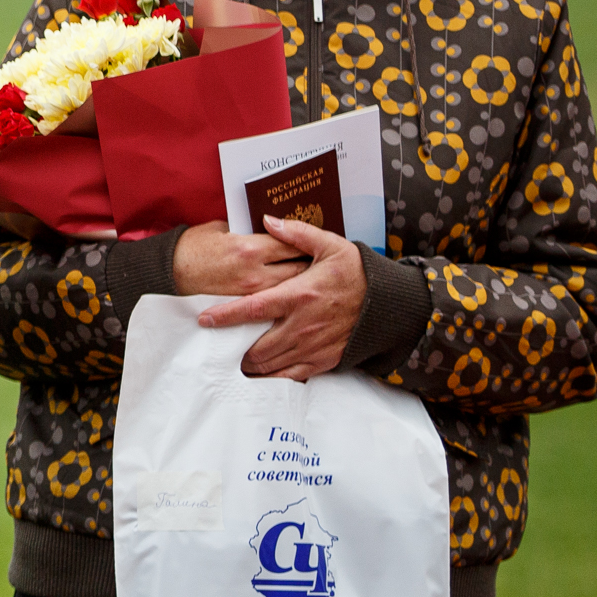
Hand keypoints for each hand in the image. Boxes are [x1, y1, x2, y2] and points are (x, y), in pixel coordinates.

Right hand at [171, 220, 307, 296]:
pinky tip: (291, 294)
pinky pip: (273, 302)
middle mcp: (256, 271)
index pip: (292, 243)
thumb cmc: (191, 248)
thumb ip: (247, 230)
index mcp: (250, 247)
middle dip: (312, 264)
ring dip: (302, 283)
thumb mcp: (220, 229)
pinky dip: (284, 297)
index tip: (314, 241)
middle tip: (322, 261)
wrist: (168, 274)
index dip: (306, 241)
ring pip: (290, 288)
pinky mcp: (244, 305)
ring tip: (312, 279)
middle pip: (298, 268)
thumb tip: (269, 228)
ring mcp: (251, 292)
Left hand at [198, 216, 366, 380]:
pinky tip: (266, 374)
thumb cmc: (358, 272)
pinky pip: (294, 375)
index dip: (225, 316)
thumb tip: (268, 220)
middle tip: (222, 348)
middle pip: (257, 347)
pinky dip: (276, 377)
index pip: (252, 308)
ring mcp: (314, 345)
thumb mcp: (330, 245)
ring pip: (273, 365)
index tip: (205, 319)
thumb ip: (297, 234)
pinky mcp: (326, 359)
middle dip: (236, 351)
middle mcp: (303, 325)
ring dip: (253, 366)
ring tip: (239, 363)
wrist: (391, 302)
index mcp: (299, 295)